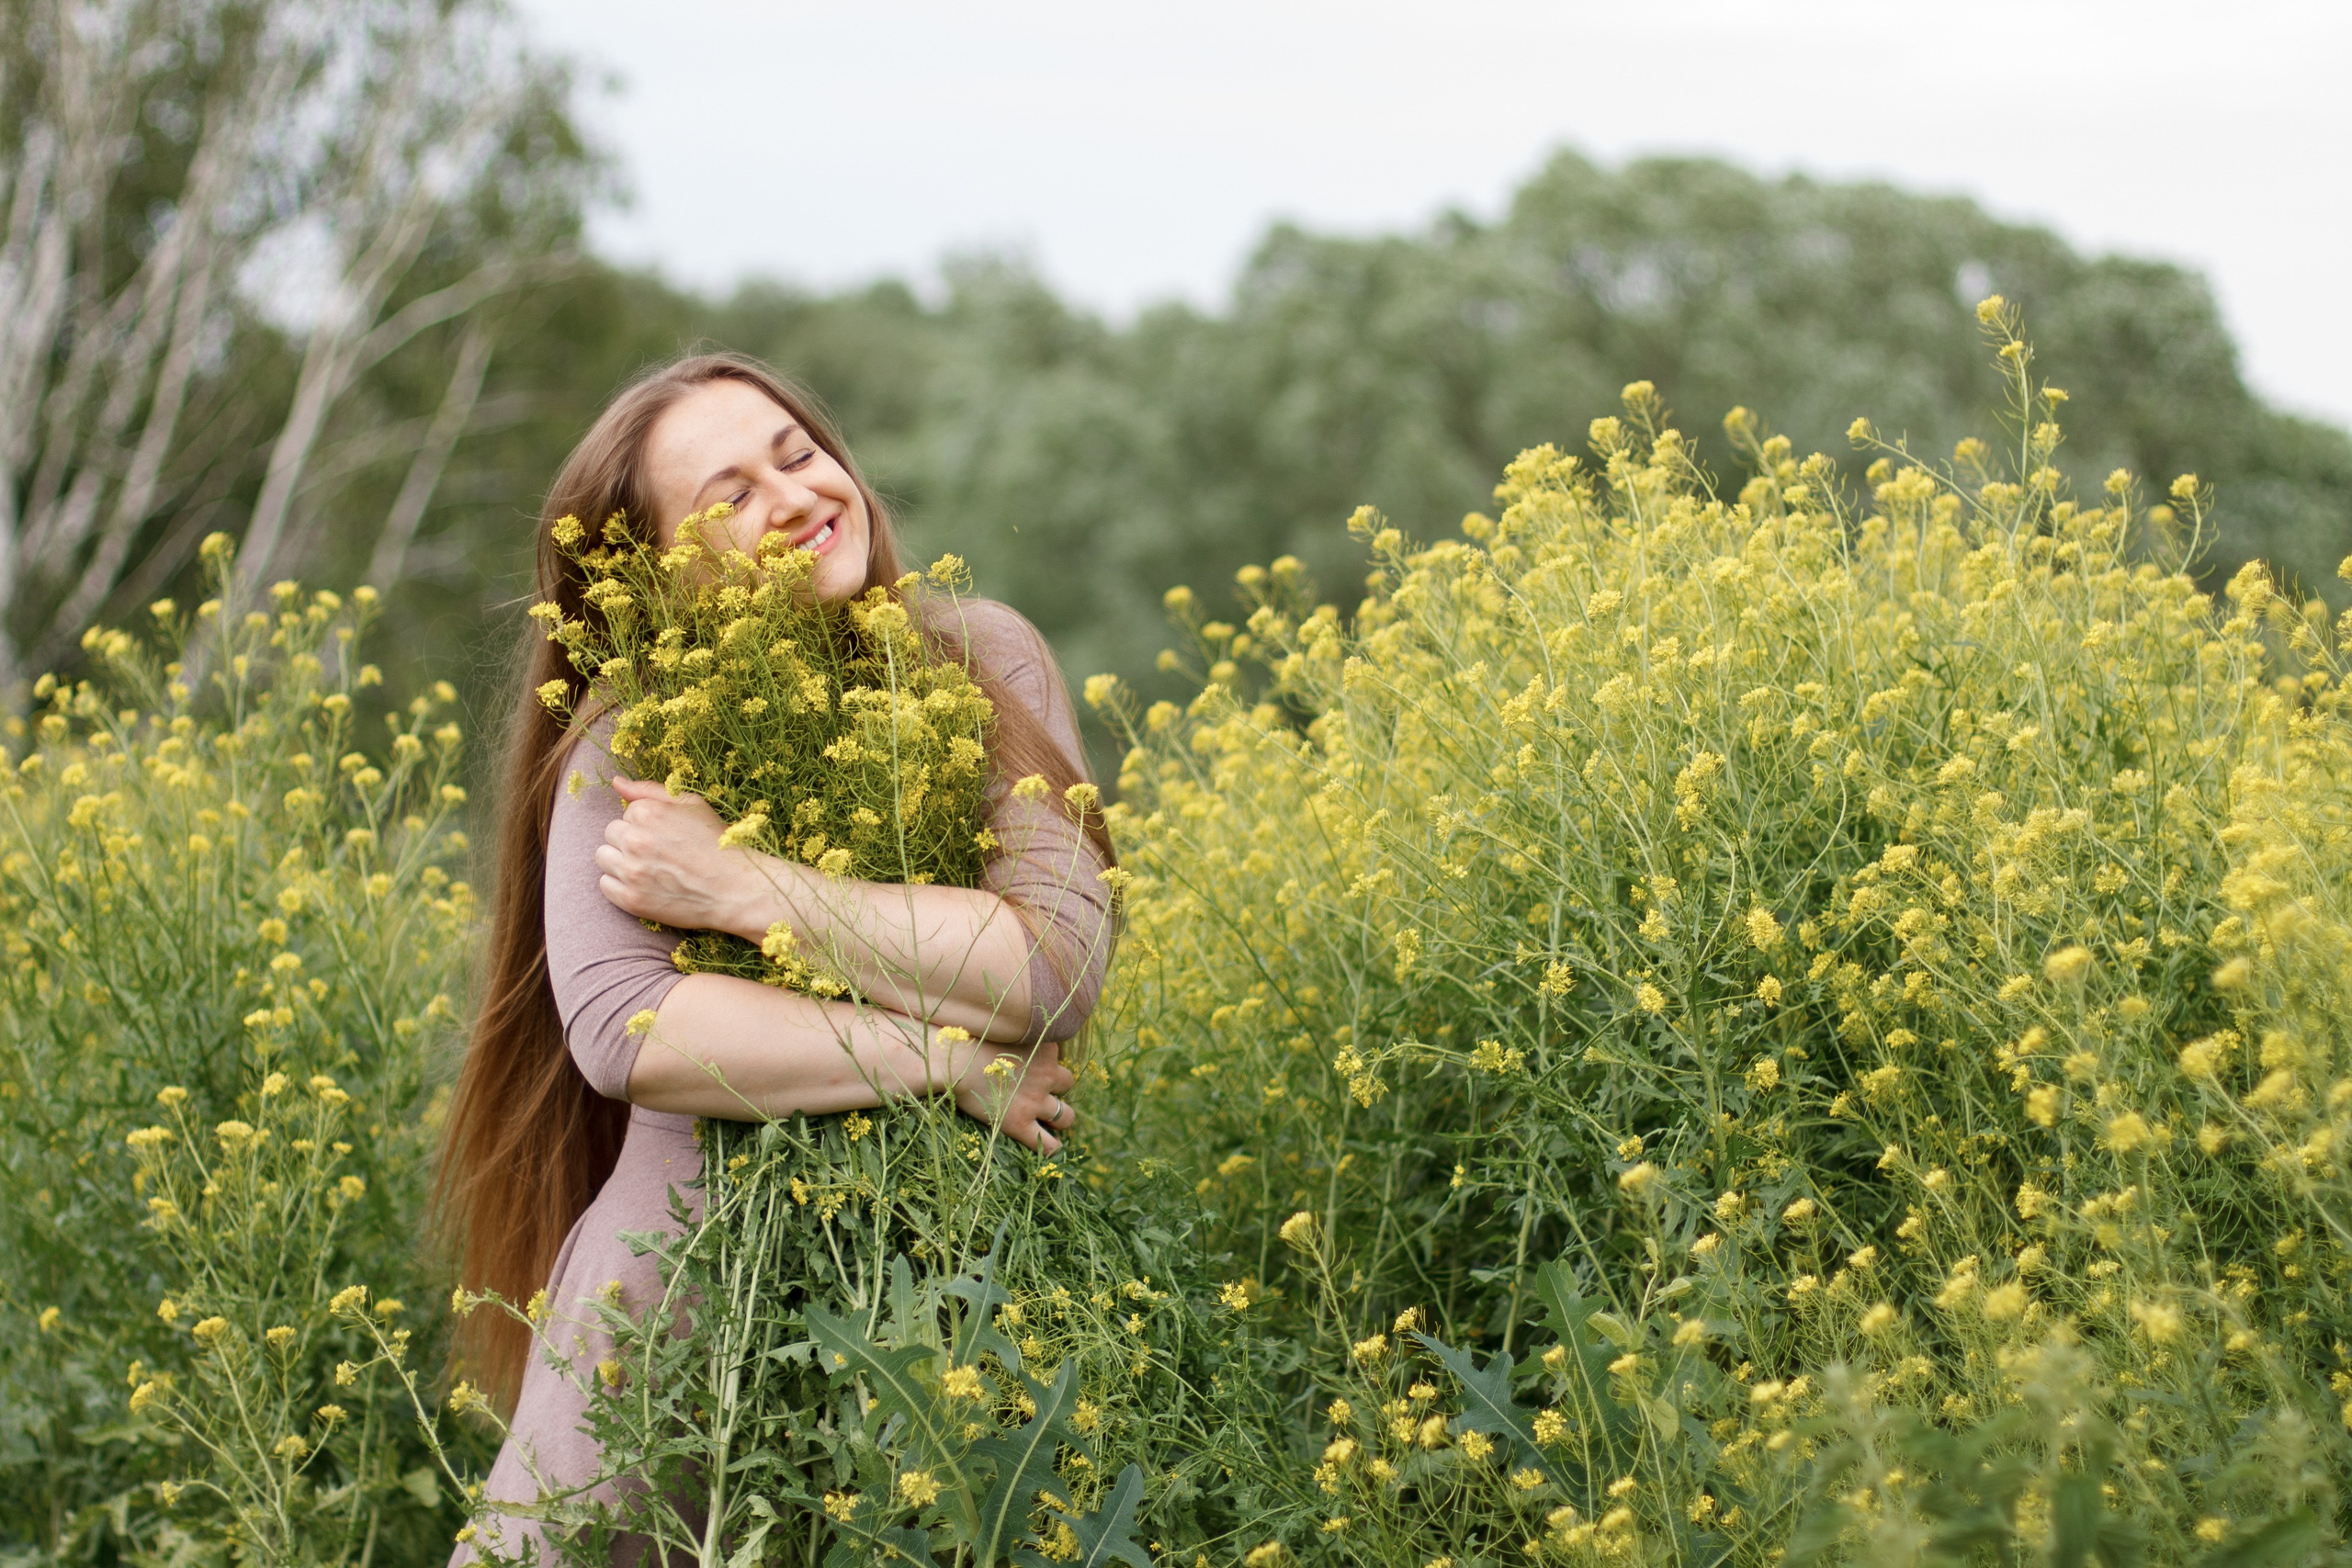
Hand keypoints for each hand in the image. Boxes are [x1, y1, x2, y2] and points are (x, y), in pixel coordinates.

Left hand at [596, 775, 773, 934]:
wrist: (734, 889)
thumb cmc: (716, 843)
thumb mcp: (691, 804)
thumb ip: (650, 790)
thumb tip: (615, 782)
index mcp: (647, 812)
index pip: (626, 814)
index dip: (645, 824)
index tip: (665, 836)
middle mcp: (635, 840)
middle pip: (610, 834)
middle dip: (629, 840)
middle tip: (657, 853)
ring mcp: (631, 871)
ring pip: (603, 858)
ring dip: (620, 861)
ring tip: (649, 868)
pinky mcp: (631, 899)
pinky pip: (605, 886)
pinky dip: (619, 885)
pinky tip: (644, 884)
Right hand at [952, 1039, 1076, 1155]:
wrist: (952, 1061)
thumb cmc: (967, 1039)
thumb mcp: (1004, 1028)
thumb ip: (1017, 1034)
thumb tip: (1015, 1030)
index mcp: (1044, 1047)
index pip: (1056, 1056)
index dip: (1045, 1064)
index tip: (1032, 1067)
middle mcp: (1046, 1073)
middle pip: (1068, 1083)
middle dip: (1057, 1090)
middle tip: (1040, 1094)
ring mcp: (1035, 1100)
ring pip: (1066, 1116)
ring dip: (1060, 1119)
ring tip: (1049, 1123)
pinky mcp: (1019, 1123)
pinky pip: (1048, 1144)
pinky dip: (1052, 1148)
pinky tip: (1051, 1148)